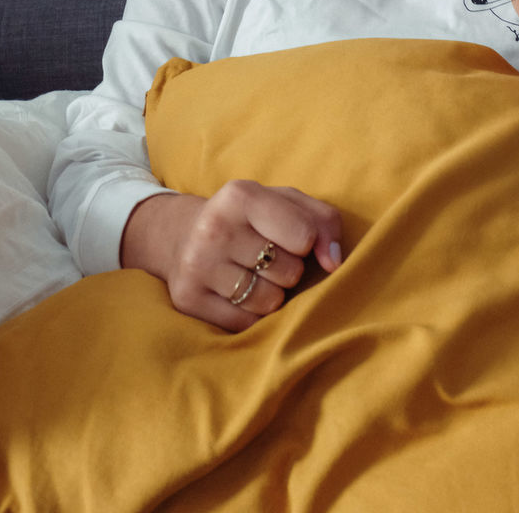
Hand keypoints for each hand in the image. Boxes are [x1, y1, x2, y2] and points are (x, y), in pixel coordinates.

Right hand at [121, 180, 342, 332]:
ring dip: (271, 295)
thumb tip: (334, 262)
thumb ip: (323, 222)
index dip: (309, 244)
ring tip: (252, 275)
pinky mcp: (188, 298)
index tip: (297, 241)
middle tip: (267, 258)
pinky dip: (250, 314)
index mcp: (241, 195)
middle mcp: (215, 227)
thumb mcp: (286, 204)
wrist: (183, 236)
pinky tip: (236, 293)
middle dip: (288, 270)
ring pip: (268, 302)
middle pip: (289, 272)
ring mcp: (197, 264)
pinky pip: (246, 324)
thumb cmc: (251, 219)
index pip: (304, 237)